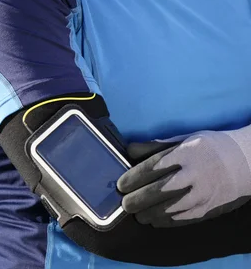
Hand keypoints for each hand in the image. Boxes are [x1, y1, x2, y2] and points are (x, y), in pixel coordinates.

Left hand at [118, 131, 250, 227]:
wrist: (244, 163)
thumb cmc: (210, 147)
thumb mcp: (185, 138)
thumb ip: (157, 146)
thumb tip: (130, 149)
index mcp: (184, 154)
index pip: (152, 168)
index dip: (134, 177)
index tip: (121, 184)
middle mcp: (191, 175)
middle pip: (156, 191)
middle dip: (136, 199)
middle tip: (124, 203)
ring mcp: (200, 195)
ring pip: (167, 209)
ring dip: (147, 213)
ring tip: (136, 213)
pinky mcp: (205, 210)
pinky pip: (180, 220)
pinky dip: (164, 221)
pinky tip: (153, 220)